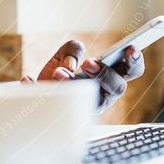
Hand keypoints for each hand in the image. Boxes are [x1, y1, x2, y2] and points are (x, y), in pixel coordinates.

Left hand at [23, 40, 144, 110]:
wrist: (36, 95)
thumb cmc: (58, 74)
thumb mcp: (65, 55)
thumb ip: (71, 49)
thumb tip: (71, 63)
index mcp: (108, 78)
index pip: (131, 71)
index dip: (135, 61)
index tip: (130, 48)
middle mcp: (102, 95)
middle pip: (118, 87)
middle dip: (105, 73)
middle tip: (89, 63)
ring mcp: (84, 108)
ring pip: (90, 99)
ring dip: (75, 82)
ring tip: (59, 73)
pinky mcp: (62, 115)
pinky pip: (53, 106)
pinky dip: (38, 88)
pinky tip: (28, 79)